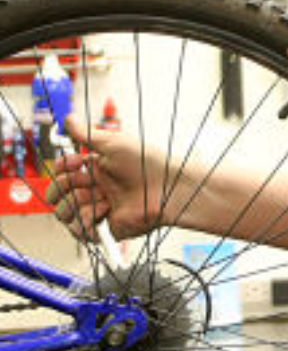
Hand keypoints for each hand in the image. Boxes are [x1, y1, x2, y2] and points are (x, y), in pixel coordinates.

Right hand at [45, 115, 169, 241]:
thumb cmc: (146, 161)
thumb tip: (68, 119)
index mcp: (96, 169)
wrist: (166, 186)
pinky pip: (80, 230)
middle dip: (61, 187)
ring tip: (95, 197)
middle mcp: (95, 189)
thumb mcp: (114, 143)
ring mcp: (98, 209)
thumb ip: (86, 134)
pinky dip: (86, 220)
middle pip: (58, 193)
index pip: (63, 171)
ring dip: (73, 204)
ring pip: (64, 213)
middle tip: (81, 181)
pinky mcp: (104, 228)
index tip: (74, 162)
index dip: (61, 168)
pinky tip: (104, 210)